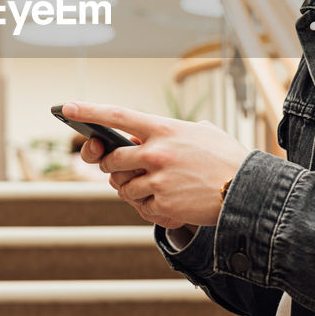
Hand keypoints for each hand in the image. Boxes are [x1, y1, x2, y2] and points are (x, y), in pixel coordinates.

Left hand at [66, 101, 249, 226]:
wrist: (249, 191)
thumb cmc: (226, 159)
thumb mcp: (201, 133)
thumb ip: (170, 132)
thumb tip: (146, 136)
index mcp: (164, 129)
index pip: (117, 115)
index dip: (88, 111)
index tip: (65, 108)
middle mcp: (157, 153)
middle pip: (112, 161)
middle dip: (113, 167)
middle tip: (125, 168)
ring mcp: (158, 180)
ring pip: (123, 188)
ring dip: (133, 189)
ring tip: (159, 186)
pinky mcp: (163, 205)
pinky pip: (141, 207)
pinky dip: (150, 207)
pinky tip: (171, 201)